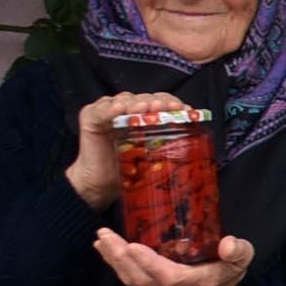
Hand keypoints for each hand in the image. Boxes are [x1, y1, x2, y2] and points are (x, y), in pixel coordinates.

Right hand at [66, 92, 192, 208]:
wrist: (102, 186)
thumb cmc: (130, 170)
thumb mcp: (154, 153)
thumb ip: (168, 139)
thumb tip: (195, 128)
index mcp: (141, 114)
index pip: (159, 101)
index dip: (171, 103)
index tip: (185, 110)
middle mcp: (125, 108)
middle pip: (144, 98)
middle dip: (158, 102)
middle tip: (167, 108)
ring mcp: (106, 110)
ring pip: (125, 100)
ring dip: (137, 104)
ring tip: (146, 108)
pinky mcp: (90, 116)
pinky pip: (101, 110)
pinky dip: (111, 110)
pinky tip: (121, 110)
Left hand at [93, 229, 254, 285]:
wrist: (227, 279)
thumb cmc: (232, 264)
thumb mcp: (243, 256)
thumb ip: (239, 251)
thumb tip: (228, 244)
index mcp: (198, 281)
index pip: (169, 276)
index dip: (149, 263)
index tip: (133, 246)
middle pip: (142, 278)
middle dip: (121, 258)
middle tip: (105, 236)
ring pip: (133, 278)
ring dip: (114, 259)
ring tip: (101, 239)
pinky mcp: (154, 281)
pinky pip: (132, 275)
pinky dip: (116, 262)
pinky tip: (107, 247)